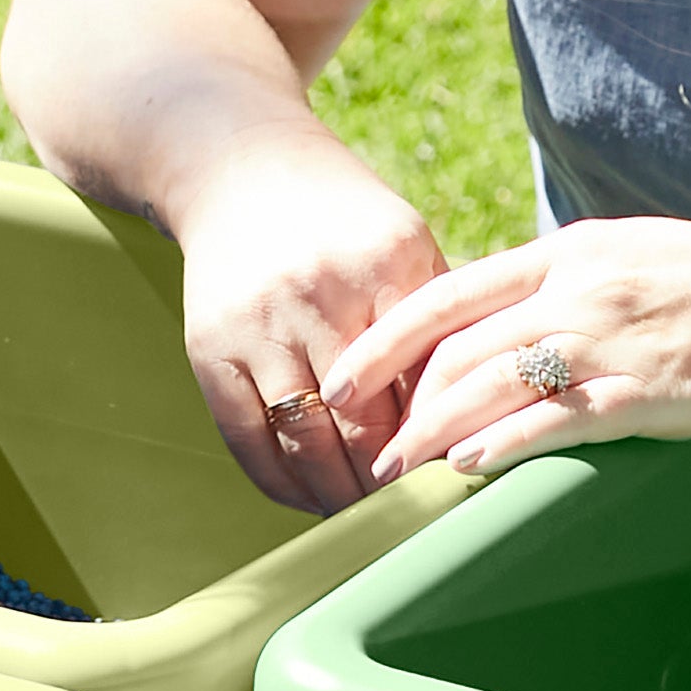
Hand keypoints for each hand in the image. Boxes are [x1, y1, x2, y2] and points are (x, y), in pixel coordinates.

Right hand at [171, 138, 451, 514]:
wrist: (240, 167)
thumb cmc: (343, 219)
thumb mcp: (404, 245)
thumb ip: (439, 323)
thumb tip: (481, 417)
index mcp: (387, 265)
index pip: (425, 383)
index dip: (442, 444)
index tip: (459, 484)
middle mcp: (319, 294)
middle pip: (365, 423)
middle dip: (393, 484)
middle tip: (418, 519)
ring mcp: (258, 324)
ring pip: (306, 441)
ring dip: (338, 497)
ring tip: (367, 522)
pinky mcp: (209, 348)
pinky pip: (247, 440)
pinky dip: (281, 484)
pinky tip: (309, 500)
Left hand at [343, 219, 690, 477]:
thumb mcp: (641, 263)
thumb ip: (575, 287)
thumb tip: (517, 325)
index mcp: (573, 252)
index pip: (452, 291)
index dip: (387, 336)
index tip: (344, 373)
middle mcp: (583, 286)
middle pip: (460, 344)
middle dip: (398, 398)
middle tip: (360, 443)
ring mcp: (617, 336)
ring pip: (495, 381)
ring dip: (433, 430)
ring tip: (392, 469)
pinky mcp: (655, 388)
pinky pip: (561, 416)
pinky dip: (506, 441)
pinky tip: (468, 466)